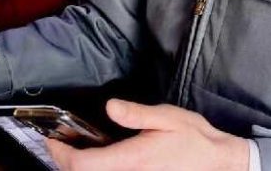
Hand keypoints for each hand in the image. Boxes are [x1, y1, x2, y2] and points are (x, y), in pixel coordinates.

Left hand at [46, 99, 248, 170]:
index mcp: (132, 160)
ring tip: (73, 149)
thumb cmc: (193, 138)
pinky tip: (95, 159)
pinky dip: (94, 170)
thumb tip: (109, 107)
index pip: (84, 165)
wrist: (217, 163)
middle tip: (58, 142)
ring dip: (78, 168)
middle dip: (64, 161)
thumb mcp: (166, 117)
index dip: (61, 154)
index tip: (53, 139)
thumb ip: (136, 114)